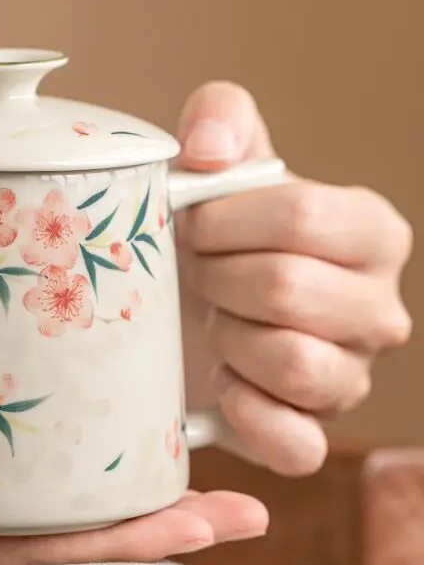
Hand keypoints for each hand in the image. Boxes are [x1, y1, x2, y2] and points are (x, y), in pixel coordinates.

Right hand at [0, 455, 266, 564]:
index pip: (45, 558)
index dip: (138, 537)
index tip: (220, 513)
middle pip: (57, 530)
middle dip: (147, 510)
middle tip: (233, 484)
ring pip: (20, 498)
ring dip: (94, 478)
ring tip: (164, 448)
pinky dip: (21, 449)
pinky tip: (53, 426)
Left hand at [174, 82, 412, 474]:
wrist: (187, 308)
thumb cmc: (209, 234)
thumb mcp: (214, 162)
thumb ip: (219, 119)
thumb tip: (207, 148)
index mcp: (369, 232)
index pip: (301, 217)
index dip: (222, 221)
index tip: (187, 224)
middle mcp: (377, 308)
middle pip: (288, 289)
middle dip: (215, 279)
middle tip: (194, 275)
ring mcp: (352, 377)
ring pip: (295, 364)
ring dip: (228, 339)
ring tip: (211, 324)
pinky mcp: (313, 435)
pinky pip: (296, 445)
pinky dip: (247, 416)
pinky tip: (222, 384)